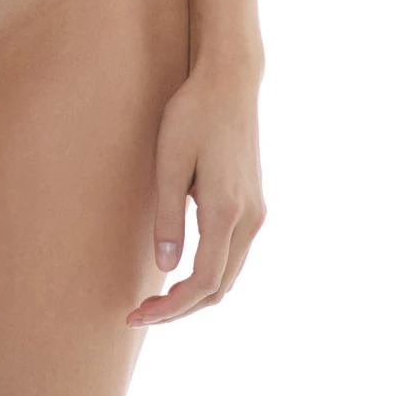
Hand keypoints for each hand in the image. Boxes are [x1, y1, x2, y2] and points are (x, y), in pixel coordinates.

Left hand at [127, 58, 264, 325]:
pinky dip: (211, 272)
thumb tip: (166, 268)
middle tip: (141, 312)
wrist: (230, 81)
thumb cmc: (193, 114)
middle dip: (181, 308)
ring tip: (158, 297)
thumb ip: (169, 216)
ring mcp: (257, 212)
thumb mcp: (170, 161)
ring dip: (197, 293)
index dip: (171, 307)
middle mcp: (250, 219)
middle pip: (220, 287)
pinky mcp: (255, 203)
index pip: (203, 282)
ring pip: (230, 274)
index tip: (138, 314)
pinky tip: (183, 268)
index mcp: (226, 211)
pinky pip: (235, 253)